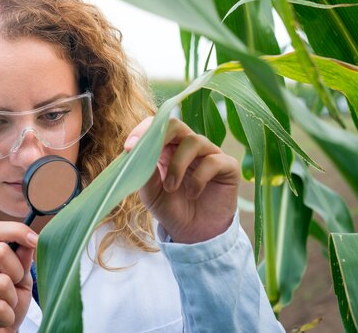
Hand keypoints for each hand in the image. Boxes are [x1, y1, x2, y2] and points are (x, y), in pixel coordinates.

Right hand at [0, 221, 37, 332]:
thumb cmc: (6, 307)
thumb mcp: (20, 280)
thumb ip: (23, 260)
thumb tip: (31, 240)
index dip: (18, 231)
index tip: (36, 241)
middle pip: (0, 251)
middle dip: (17, 272)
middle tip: (12, 289)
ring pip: (2, 282)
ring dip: (12, 300)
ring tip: (4, 307)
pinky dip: (7, 317)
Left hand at [125, 117, 238, 243]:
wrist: (194, 233)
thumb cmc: (170, 208)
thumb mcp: (150, 192)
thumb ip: (143, 171)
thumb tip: (137, 151)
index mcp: (167, 148)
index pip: (156, 126)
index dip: (142, 131)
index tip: (129, 148)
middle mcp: (188, 146)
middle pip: (175, 124)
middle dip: (161, 136)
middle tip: (151, 155)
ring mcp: (209, 153)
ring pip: (194, 141)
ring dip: (177, 165)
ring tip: (171, 188)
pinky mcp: (228, 166)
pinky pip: (213, 160)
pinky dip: (199, 178)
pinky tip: (193, 194)